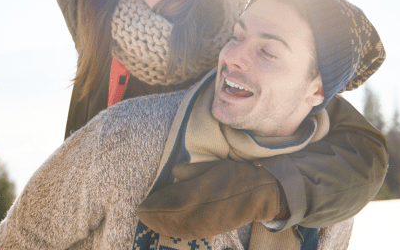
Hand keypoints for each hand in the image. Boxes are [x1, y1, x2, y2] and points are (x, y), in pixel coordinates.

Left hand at [136, 159, 287, 238]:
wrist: (260, 194)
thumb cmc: (236, 176)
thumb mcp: (215, 167)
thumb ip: (193, 171)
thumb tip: (174, 174)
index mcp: (204, 191)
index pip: (174, 200)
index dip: (156, 204)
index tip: (141, 205)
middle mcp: (205, 210)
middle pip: (173, 216)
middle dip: (154, 216)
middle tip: (139, 212)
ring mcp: (208, 223)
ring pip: (179, 227)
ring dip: (160, 225)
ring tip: (147, 220)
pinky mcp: (211, 230)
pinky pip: (188, 232)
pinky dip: (173, 231)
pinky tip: (163, 228)